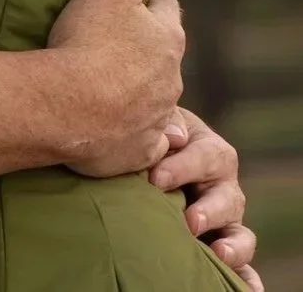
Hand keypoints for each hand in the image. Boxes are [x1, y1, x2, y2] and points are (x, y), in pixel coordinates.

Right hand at [48, 0, 185, 177]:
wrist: (67, 108)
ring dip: (139, 86)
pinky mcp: (139, 149)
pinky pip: (146, 138)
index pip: (166, 6)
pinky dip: (136, 130)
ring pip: (156, 95)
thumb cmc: (87, 39)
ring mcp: (157, 116)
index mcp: (167, 36)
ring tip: (106, 80)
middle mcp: (171, 77)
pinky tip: (115, 124)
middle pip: (163, 53)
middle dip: (145, 44)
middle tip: (111, 38)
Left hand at [150, 109, 260, 288]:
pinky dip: (247, 279)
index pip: (205, 156)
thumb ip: (168, 124)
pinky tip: (248, 291)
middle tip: (189, 221)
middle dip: (209, 211)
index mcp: (212, 152)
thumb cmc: (157, 139)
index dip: (182, 167)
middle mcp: (225, 188)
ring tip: (218, 252)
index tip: (155, 179)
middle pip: (227, 199)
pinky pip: (243, 267)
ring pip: (240, 235)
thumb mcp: (163, 125)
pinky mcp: (223, 246)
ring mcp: (226, 221)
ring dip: (232, 246)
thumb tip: (173, 137)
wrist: (151, 161)